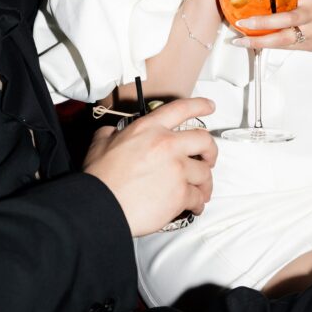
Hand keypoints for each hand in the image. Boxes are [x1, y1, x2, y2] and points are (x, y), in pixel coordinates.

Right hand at [83, 97, 216, 236]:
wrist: (100, 206)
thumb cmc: (100, 179)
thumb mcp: (101, 142)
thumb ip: (113, 133)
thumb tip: (115, 132)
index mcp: (148, 129)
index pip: (181, 109)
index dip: (199, 105)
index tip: (209, 106)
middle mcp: (167, 145)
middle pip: (204, 140)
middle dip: (211, 151)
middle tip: (208, 159)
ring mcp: (176, 169)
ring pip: (204, 173)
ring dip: (204, 183)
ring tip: (200, 190)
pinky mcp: (180, 193)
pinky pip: (198, 197)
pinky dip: (198, 203)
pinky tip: (193, 206)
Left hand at [232, 0, 311, 55]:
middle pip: (286, 19)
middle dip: (261, 22)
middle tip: (242, 21)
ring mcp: (311, 31)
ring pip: (283, 38)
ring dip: (260, 40)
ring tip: (241, 38)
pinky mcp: (307, 45)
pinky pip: (284, 46)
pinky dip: (266, 46)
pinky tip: (251, 44)